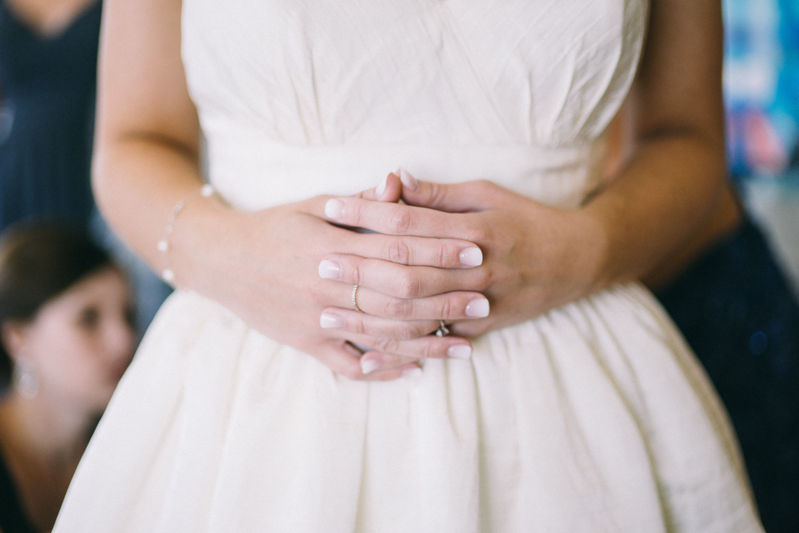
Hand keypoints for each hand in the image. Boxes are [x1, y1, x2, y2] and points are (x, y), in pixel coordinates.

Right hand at [176, 174, 485, 379]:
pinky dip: (383, 370)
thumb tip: (398, 184)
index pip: (397, 248)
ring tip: (465, 345)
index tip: (476, 251)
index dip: (439, 251)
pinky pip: (350, 364)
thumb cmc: (273, 226)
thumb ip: (359, 202)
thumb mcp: (311, 204)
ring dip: (427, 341)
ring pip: (381, 335)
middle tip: (485, 300)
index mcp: (331, 245)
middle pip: (398, 296)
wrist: (220, 260)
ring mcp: (316, 320)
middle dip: (445, 299)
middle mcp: (327, 285)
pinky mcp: (307, 345)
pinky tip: (414, 371)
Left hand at [321, 170, 606, 337]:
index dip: (368, 214)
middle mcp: (476, 270)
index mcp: (475, 230)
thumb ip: (439, 193)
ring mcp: (480, 304)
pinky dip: (401, 350)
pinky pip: (434, 342)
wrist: (577, 261)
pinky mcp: (480, 328)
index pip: (410, 222)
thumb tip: (393, 179)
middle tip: (318, 266)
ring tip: (328, 315)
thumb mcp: (488, 194)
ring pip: (417, 314)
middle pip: (407, 272)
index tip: (331, 208)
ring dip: (370, 318)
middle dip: (360, 270)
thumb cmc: (527, 219)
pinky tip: (368, 355)